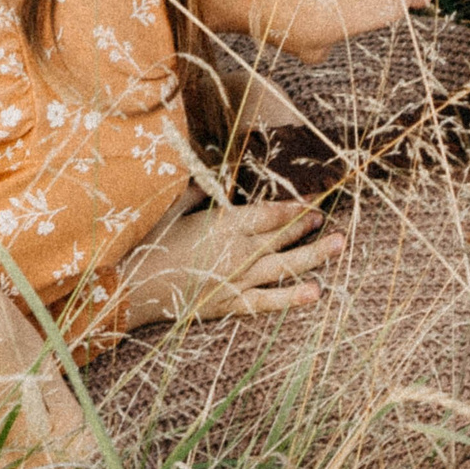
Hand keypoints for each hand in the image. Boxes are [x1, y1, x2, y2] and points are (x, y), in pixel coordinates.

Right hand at [116, 196, 341, 325]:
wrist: (131, 288)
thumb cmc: (148, 242)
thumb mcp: (171, 207)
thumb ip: (196, 188)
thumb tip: (209, 164)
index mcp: (225, 225)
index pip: (271, 212)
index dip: (295, 204)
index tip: (315, 195)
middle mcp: (239, 252)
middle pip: (283, 236)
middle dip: (307, 225)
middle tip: (329, 217)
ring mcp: (238, 280)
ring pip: (285, 266)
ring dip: (314, 255)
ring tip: (339, 244)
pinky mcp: (231, 304)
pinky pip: (267, 302)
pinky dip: (292, 298)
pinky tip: (315, 293)